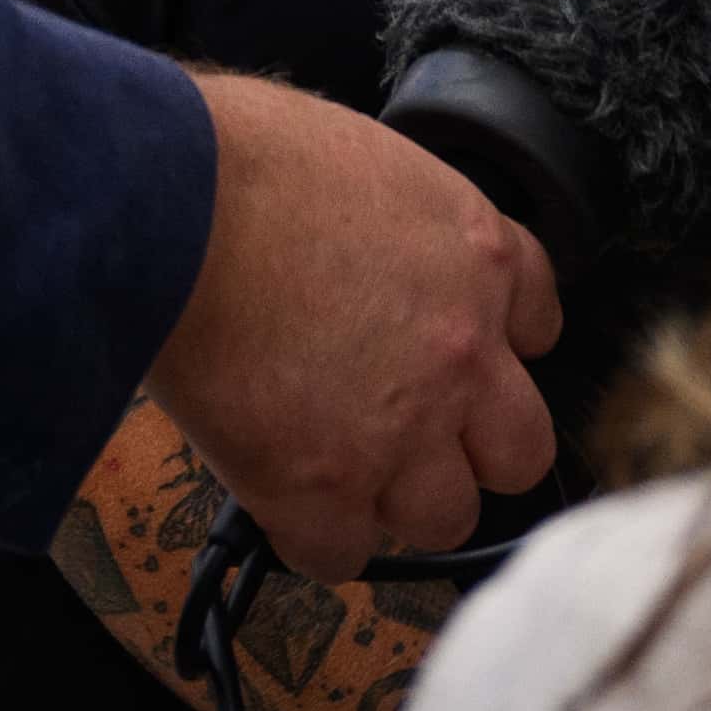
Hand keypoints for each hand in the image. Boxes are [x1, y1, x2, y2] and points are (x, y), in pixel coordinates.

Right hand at [138, 73, 553, 582]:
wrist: (171, 198)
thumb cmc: (242, 156)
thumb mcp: (371, 162)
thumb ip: (402, 230)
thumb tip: (374, 258)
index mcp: (480, 256)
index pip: (539, 326)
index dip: (491, 349)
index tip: (452, 357)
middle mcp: (463, 352)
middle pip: (518, 451)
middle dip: (469, 451)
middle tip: (409, 434)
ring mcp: (401, 428)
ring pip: (444, 517)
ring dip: (396, 502)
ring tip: (340, 471)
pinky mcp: (322, 486)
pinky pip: (341, 554)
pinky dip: (312, 537)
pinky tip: (282, 498)